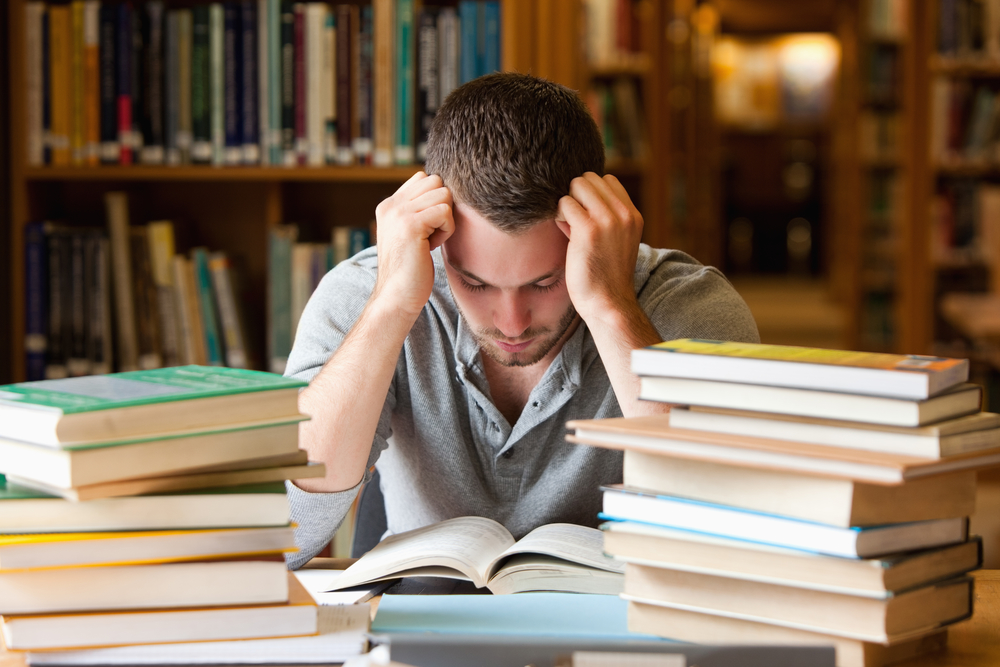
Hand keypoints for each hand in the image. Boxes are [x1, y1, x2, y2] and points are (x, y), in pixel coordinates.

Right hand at [372, 171, 454, 316]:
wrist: (397, 296)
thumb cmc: (411, 269)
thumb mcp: (410, 233)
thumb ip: (419, 211)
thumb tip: (444, 192)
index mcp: (389, 205)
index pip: (424, 178)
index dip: (435, 200)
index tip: (428, 226)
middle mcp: (391, 205)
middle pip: (436, 181)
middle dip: (442, 206)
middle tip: (431, 233)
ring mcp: (399, 213)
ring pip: (443, 194)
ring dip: (446, 219)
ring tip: (431, 240)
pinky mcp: (411, 225)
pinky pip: (445, 212)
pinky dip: (447, 230)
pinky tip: (432, 246)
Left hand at [555, 173, 643, 321]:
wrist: (608, 303)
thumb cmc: (604, 274)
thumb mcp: (614, 240)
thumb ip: (603, 217)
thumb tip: (573, 196)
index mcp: (632, 215)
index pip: (607, 180)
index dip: (590, 194)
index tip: (586, 215)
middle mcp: (624, 214)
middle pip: (590, 178)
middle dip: (577, 196)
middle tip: (575, 221)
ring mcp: (608, 220)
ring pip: (577, 185)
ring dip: (568, 204)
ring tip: (569, 227)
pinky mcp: (588, 230)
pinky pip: (564, 203)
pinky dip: (559, 216)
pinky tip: (565, 233)